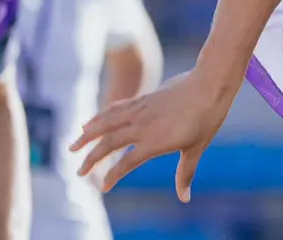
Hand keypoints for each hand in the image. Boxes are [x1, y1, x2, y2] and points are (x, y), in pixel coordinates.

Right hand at [69, 70, 231, 201]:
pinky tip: (91, 122)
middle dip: (91, 158)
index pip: (127, 162)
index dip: (113, 175)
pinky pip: (116, 108)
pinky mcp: (143, 99)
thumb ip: (185, 173)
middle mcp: (142, 125)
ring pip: (106, 122)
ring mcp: (141, 110)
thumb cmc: (206, 117)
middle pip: (109, 143)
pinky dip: (100, 116)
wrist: (209, 84)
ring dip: (88, 134)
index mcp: (154, 140)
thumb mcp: (196, 148)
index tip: (103, 187)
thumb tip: (184, 198)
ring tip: (73, 146)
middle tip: (78, 172)